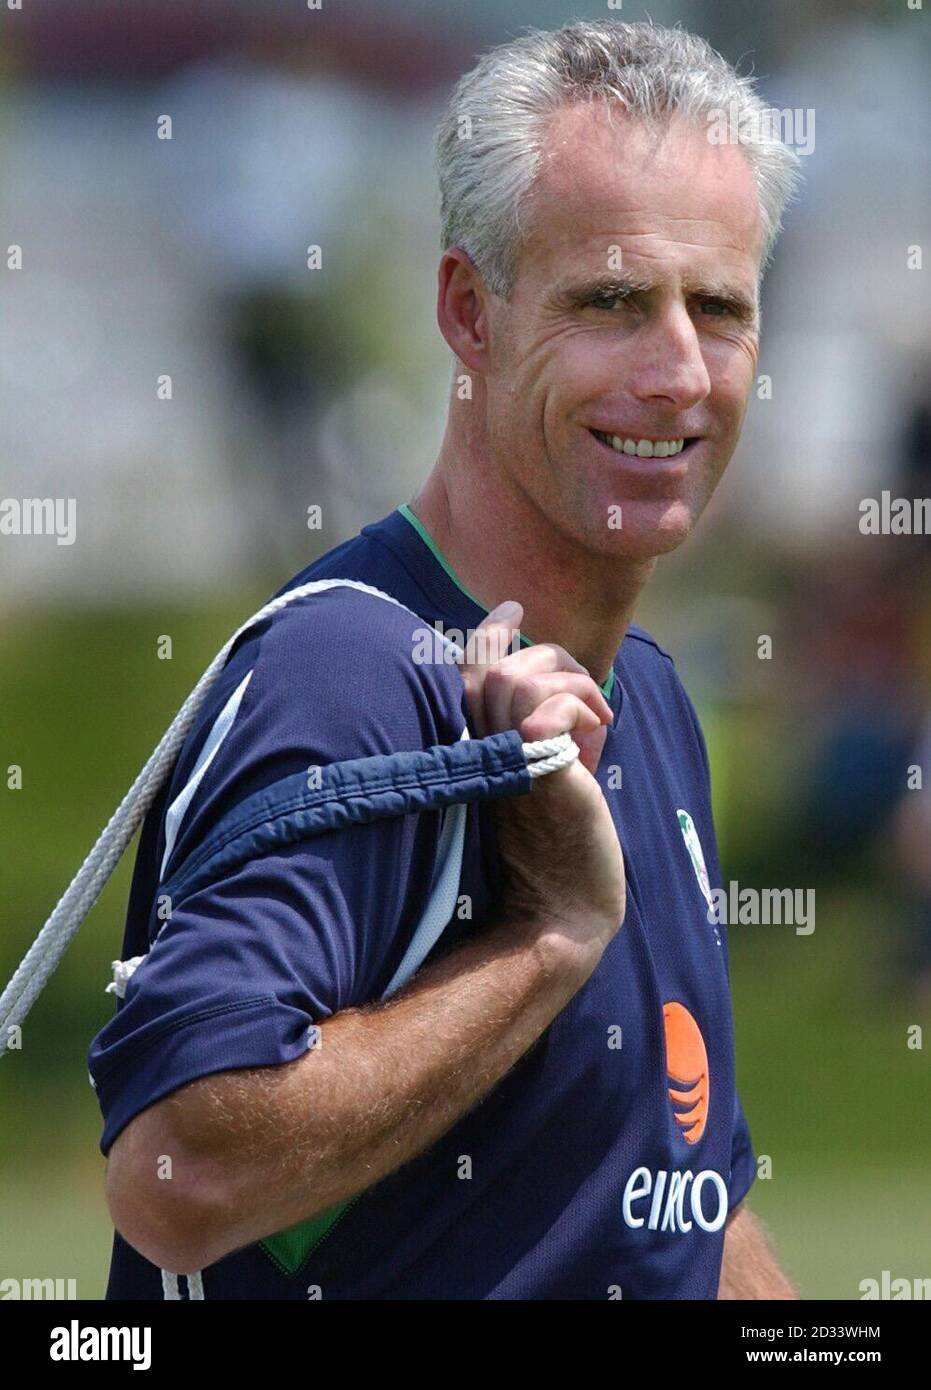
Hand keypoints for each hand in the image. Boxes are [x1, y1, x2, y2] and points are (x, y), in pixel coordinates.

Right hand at [460, 602, 625, 966]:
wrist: (564, 908)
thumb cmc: (561, 845)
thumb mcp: (546, 771)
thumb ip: (541, 728)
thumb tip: (562, 685)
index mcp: (472, 751)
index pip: (468, 675)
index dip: (488, 635)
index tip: (511, 608)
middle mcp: (475, 753)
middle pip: (495, 667)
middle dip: (552, 659)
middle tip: (590, 698)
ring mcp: (501, 763)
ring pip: (521, 679)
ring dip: (572, 684)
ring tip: (598, 717)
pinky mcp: (535, 774)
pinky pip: (549, 708)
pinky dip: (582, 706)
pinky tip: (600, 733)